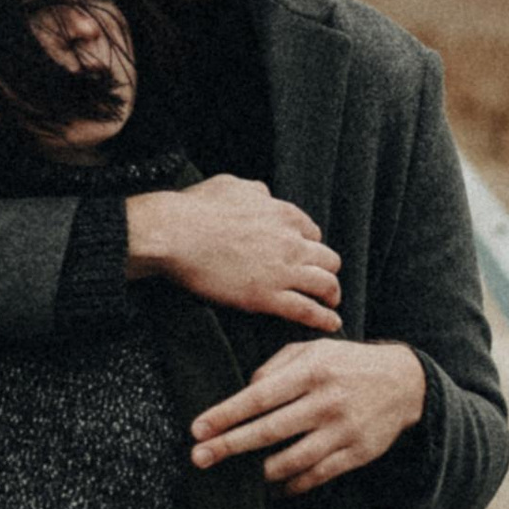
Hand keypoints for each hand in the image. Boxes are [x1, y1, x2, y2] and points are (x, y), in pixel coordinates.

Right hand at [129, 172, 341, 329]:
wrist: (175, 234)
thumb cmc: (196, 208)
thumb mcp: (231, 186)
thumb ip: (254, 191)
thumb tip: (263, 195)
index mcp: (283, 214)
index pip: (312, 233)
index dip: (309, 246)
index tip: (304, 255)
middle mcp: (290, 242)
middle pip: (328, 258)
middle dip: (327, 269)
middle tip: (322, 280)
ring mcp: (282, 271)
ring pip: (326, 284)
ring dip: (332, 294)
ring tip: (331, 303)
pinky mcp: (268, 297)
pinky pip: (307, 310)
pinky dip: (324, 319)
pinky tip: (332, 323)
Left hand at [191, 337, 423, 490]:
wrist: (405, 382)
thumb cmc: (346, 363)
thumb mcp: (313, 349)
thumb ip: (276, 366)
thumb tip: (246, 391)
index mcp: (312, 371)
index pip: (260, 396)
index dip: (226, 414)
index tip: (198, 429)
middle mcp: (327, 402)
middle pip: (270, 431)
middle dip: (230, 446)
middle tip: (198, 458)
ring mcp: (344, 431)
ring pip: (292, 460)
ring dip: (259, 472)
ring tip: (237, 475)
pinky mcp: (357, 454)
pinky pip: (317, 476)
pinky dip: (291, 485)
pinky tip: (273, 487)